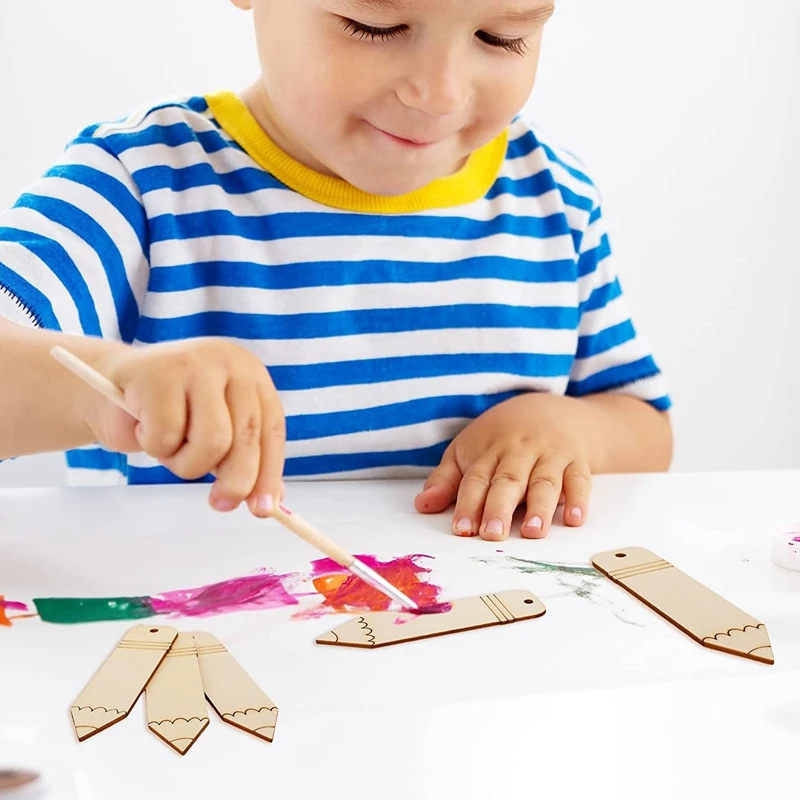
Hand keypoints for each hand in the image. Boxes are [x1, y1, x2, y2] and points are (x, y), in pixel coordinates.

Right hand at [84, 339, 284, 515]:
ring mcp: (194, 365)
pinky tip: (144, 427)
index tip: (263, 508)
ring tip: (170, 448)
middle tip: (221, 503)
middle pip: (246, 436)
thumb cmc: (168, 414)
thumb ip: (243, 459)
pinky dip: (154, 446)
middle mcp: (228, 363)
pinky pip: (167, 436)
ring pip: (213, 441)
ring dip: (187, 463)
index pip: (271, 429)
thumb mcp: (214, 433)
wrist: (107, 389)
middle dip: (236, 481)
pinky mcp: (157, 376)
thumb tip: (267, 502)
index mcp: (250, 375)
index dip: (269, 472)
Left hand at [414, 393, 593, 539]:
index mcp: (488, 449)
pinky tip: (574, 519)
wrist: (549, 409)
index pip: (476, 479)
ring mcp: (550, 455)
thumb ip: (446, 480)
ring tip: (533, 532)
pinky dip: (579, 499)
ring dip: (540, 507)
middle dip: (499, 507)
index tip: (462, 529)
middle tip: (492, 534)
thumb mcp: (468, 450)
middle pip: (508, 480)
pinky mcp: (577, 460)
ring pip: (545, 481)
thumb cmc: (501, 437)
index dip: (468, 504)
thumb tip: (422, 506)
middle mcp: (519, 451)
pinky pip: (580, 479)